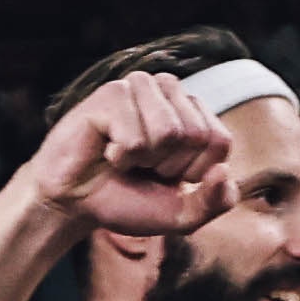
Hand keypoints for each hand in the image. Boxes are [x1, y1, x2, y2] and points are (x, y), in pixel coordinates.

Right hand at [24, 68, 228, 245]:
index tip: (165, 176)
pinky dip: (120, 158)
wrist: (75, 203)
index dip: (193, 173)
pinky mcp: (112, 93)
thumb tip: (224, 174)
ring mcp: (140, 87)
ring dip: (144, 160)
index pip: (219, 142)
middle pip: (196, 135)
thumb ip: (214, 203)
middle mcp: (169, 91)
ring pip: (169, 132)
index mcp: (192, 112)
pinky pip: (135, 138)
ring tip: (124, 157)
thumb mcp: (181, 214)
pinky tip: (105, 151)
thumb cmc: (128, 200)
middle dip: (168, 166)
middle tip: (141, 167)